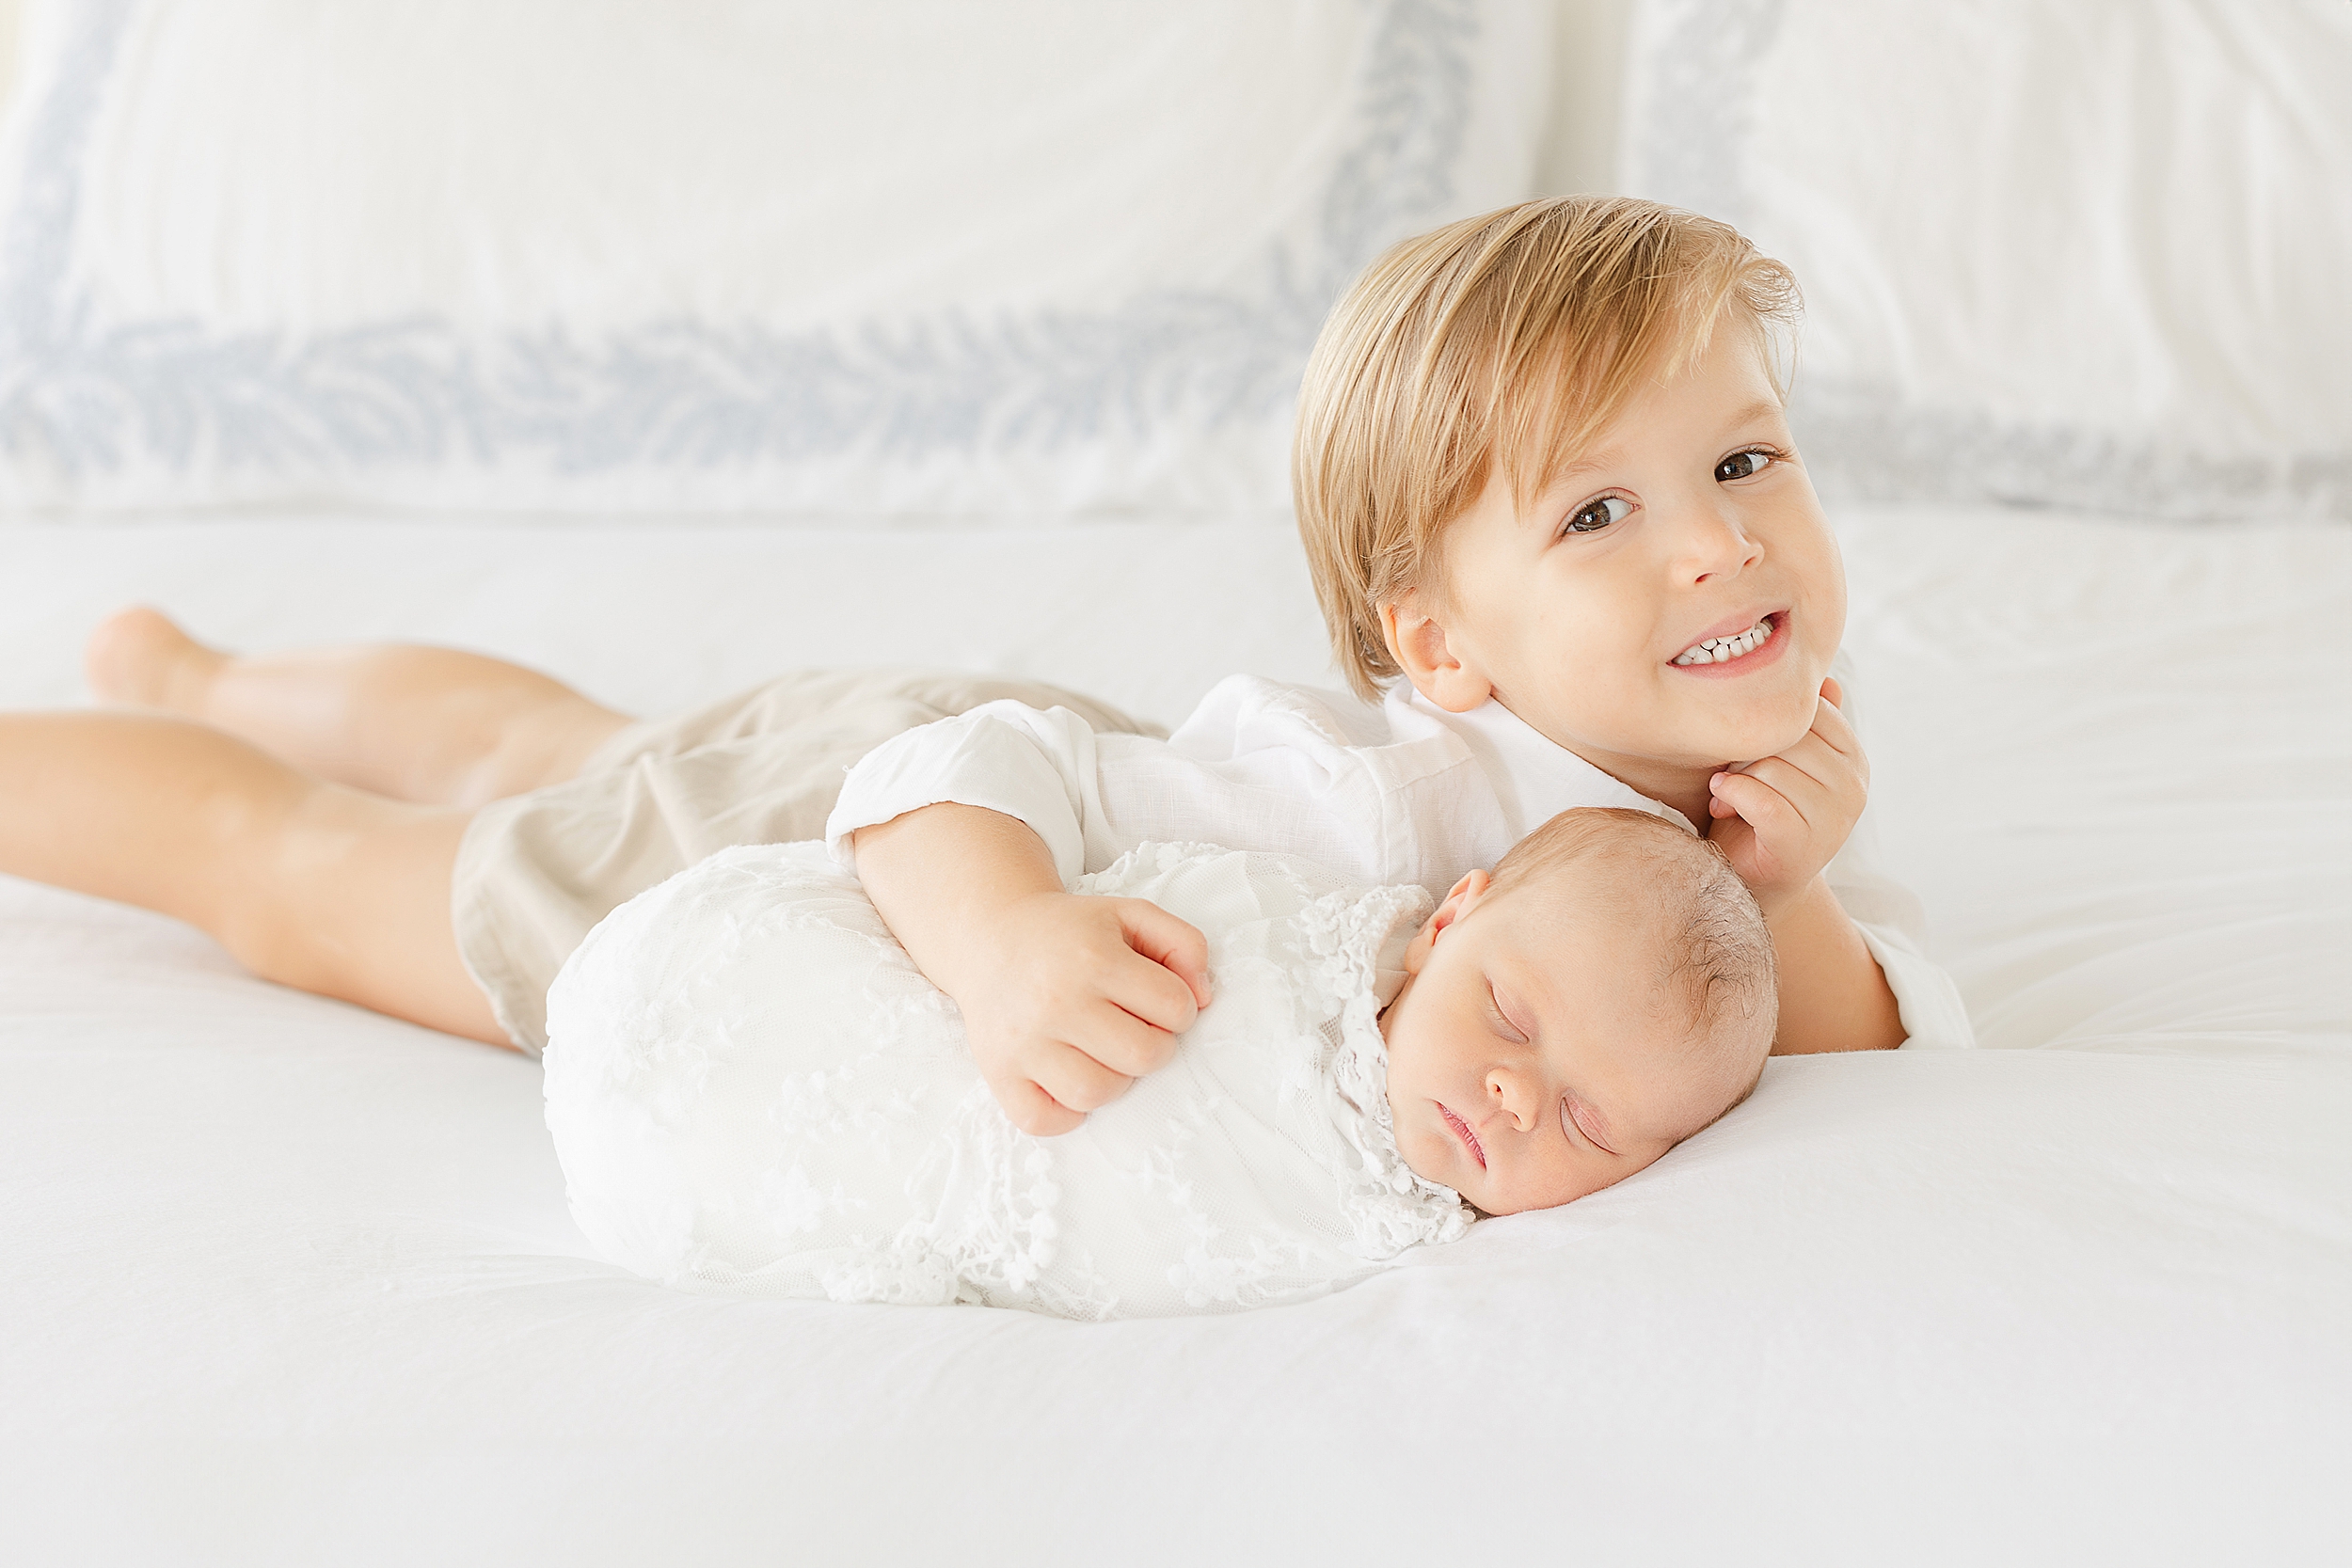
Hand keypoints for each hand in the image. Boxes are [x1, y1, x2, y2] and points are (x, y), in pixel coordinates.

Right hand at [956, 890, 1212, 1135]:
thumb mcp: (1131, 915)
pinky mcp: (999, 1073)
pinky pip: (1045, 1121)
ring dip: (1113, 1079)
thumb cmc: (1070, 933)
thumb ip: (1184, 943)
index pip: (1175, 1008)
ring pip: (1098, 1093)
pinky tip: (1065, 1077)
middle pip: (1145, 1056)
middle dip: (1153, 1045)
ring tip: (1099, 1051)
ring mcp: (1024, 1041)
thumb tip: (1203, 998)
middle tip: (1130, 1027)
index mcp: (1094, 958)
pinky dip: (1063, 1112)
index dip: (1178, 1008)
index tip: (1153, 1000)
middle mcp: (1056, 1001)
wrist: (990, 936)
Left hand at [1704, 676, 1866, 921]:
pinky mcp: (1804, 846)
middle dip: (1745, 753)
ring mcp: (1835, 818)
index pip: (1807, 711)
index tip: (1747, 749)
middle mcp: (1854, 786)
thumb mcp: (1780, 760)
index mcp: (1852, 757)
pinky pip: (1764, 801)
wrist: (1752, 881)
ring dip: (1734, 780)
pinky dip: (1732, 797)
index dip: (1765, 725)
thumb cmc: (1758, 811)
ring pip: (1772, 767)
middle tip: (1729, 776)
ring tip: (1726, 798)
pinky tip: (1722, 806)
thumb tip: (1827, 680)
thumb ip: (1805, 725)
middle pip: (1787, 736)